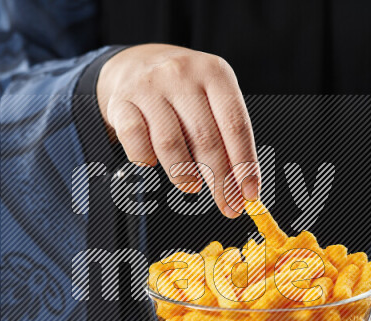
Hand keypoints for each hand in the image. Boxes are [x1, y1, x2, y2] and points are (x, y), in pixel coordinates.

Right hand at [97, 44, 258, 217]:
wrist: (136, 64)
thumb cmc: (184, 92)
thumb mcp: (213, 100)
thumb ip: (228, 138)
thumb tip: (242, 187)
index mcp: (215, 73)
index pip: (236, 126)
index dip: (245, 165)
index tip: (249, 194)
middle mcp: (182, 74)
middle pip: (206, 139)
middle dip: (220, 181)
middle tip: (227, 205)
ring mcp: (149, 87)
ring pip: (171, 145)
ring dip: (185, 176)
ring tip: (192, 185)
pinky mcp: (121, 102)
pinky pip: (137, 143)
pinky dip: (147, 161)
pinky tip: (155, 163)